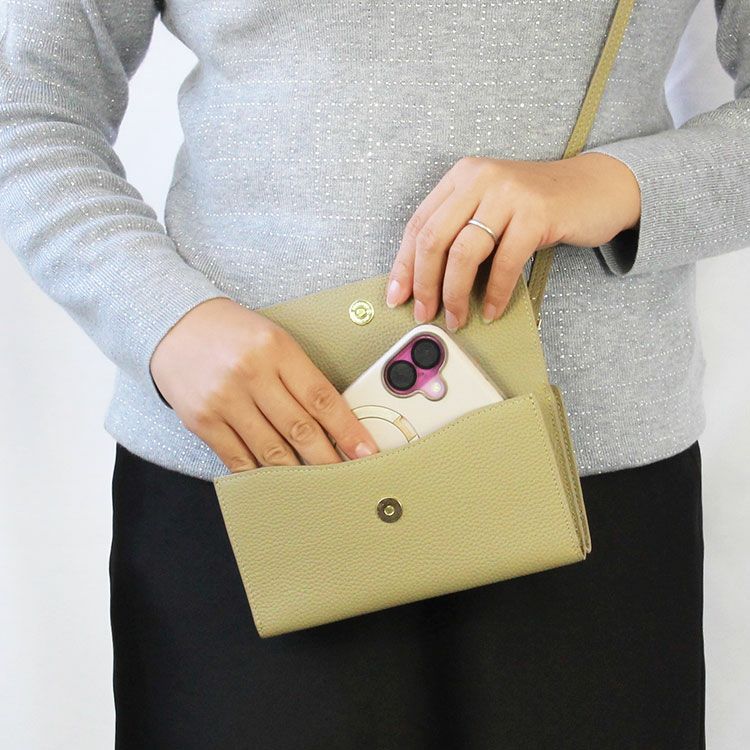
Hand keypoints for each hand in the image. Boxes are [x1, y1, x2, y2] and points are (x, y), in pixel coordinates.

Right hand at [150, 298, 379, 471]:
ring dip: (299, 474)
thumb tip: (331, 421)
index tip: (365, 450)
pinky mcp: (202, 421)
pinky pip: (238, 458)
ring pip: (271, 450)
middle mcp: (251, 374)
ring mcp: (224, 400)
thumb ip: (301, 376)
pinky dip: (260, 475)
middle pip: (300, 429)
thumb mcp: (274, 340)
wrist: (173, 324)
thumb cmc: (231, 332)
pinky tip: (278, 484)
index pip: (322, 397)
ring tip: (318, 486)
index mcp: (276, 349)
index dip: (348, 430)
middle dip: (329, 460)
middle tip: (348, 477)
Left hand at [385, 152, 640, 328]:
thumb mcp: (490, 208)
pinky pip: (505, 263)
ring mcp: (509, 193)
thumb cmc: (537, 207)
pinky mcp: (537, 213)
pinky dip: (496, 294)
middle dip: (424, 284)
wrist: (595, 188)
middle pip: (434, 239)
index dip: (404, 265)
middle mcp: (480, 178)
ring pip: (464, 253)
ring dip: (455, 294)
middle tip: (424, 314)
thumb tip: (424, 282)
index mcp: (461, 177)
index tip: (397, 297)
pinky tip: (492, 311)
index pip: (418, 224)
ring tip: (457, 318)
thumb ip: (460, 232)